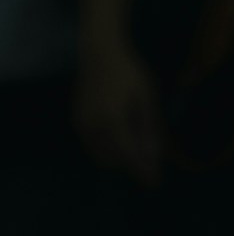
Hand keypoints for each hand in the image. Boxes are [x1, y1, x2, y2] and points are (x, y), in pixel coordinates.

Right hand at [74, 37, 161, 185]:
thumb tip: (155, 155)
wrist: (99, 53)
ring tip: (136, 147)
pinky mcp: (76, 122)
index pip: (129, 156)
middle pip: (114, 160)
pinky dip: (107, 147)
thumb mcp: (146, 96)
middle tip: (149, 161)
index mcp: (113, 121)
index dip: (142, 171)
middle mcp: (93, 128)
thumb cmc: (128, 72)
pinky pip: (92, 145)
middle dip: (131, 163)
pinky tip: (120, 136)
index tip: (155, 182)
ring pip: (101, 156)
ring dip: (118, 157)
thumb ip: (149, 126)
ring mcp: (81, 126)